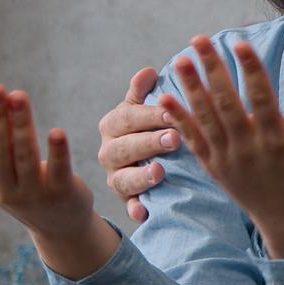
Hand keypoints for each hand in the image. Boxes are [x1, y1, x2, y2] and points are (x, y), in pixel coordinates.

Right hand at [0, 85, 113, 278]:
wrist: (58, 226)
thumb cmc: (18, 186)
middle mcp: (3, 189)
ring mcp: (33, 193)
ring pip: (25, 156)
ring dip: (22, 125)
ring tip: (19, 95)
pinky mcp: (61, 192)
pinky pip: (58, 170)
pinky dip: (58, 151)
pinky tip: (56, 132)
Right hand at [97, 66, 178, 222]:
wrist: (134, 164)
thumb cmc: (144, 128)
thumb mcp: (139, 109)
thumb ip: (141, 92)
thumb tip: (148, 71)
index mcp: (113, 125)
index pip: (126, 118)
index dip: (148, 116)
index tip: (172, 113)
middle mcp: (109, 152)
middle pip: (124, 148)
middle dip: (148, 143)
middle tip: (175, 139)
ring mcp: (116, 177)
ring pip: (122, 179)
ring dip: (141, 176)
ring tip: (160, 172)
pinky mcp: (126, 200)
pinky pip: (128, 207)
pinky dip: (135, 210)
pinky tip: (145, 213)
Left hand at [158, 35, 283, 258]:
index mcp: (276, 140)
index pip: (261, 99)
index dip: (251, 70)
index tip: (240, 43)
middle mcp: (248, 148)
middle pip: (226, 103)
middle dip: (212, 69)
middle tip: (199, 40)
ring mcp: (228, 158)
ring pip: (206, 118)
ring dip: (191, 88)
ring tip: (180, 60)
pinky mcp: (214, 167)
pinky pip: (193, 140)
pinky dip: (178, 119)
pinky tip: (164, 98)